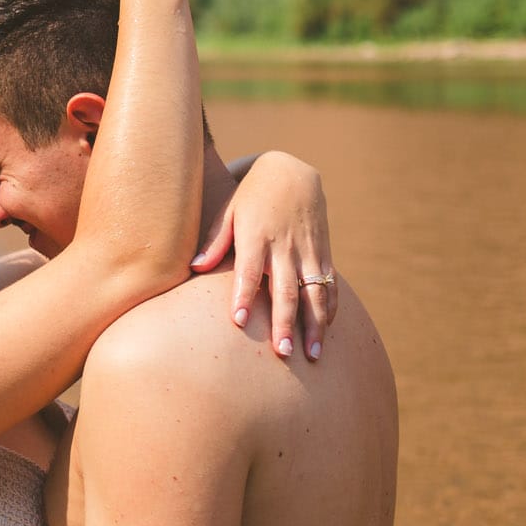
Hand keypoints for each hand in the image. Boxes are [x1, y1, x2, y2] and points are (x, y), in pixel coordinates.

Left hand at [194, 152, 336, 359]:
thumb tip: (195, 267)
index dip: (243, 295)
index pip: (248, 271)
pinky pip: (330, 284)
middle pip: (285, 289)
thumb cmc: (250, 195)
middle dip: (285, 322)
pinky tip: (325, 332)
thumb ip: (214, 241)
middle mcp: (284, 246)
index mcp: (256, 236)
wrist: (291, 170)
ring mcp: (307, 251)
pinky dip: (329, 308)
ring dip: (314, 325)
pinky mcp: (323, 253)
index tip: (237, 321)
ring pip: (314, 292)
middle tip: (282, 352)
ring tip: (312, 355)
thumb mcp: (228, 210)